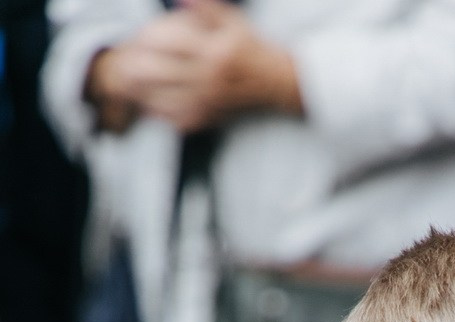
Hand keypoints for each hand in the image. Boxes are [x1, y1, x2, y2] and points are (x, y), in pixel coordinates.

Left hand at [85, 1, 300, 134]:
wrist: (277, 83)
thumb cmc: (251, 47)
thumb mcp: (232, 20)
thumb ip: (205, 8)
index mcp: (213, 51)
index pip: (170, 44)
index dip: (147, 40)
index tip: (135, 38)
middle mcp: (208, 79)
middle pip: (160, 75)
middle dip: (135, 69)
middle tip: (119, 64)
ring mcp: (207, 101)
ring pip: (164, 100)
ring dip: (140, 93)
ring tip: (123, 85)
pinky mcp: (209, 117)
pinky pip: (176, 118)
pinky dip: (158, 112)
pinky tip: (146, 104)